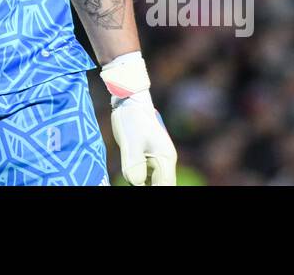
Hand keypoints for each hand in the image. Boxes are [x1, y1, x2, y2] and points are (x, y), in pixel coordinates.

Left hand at [100, 52, 177, 185]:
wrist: (128, 100)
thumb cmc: (131, 119)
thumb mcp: (131, 144)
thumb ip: (134, 167)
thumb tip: (136, 183)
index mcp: (166, 159)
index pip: (165, 186)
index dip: (156, 192)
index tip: (139, 187)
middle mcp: (164, 161)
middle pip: (159, 185)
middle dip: (147, 187)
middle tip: (132, 180)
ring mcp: (156, 159)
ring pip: (150, 181)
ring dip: (142, 182)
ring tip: (129, 169)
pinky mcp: (146, 156)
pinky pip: (144, 174)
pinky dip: (137, 178)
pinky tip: (128, 170)